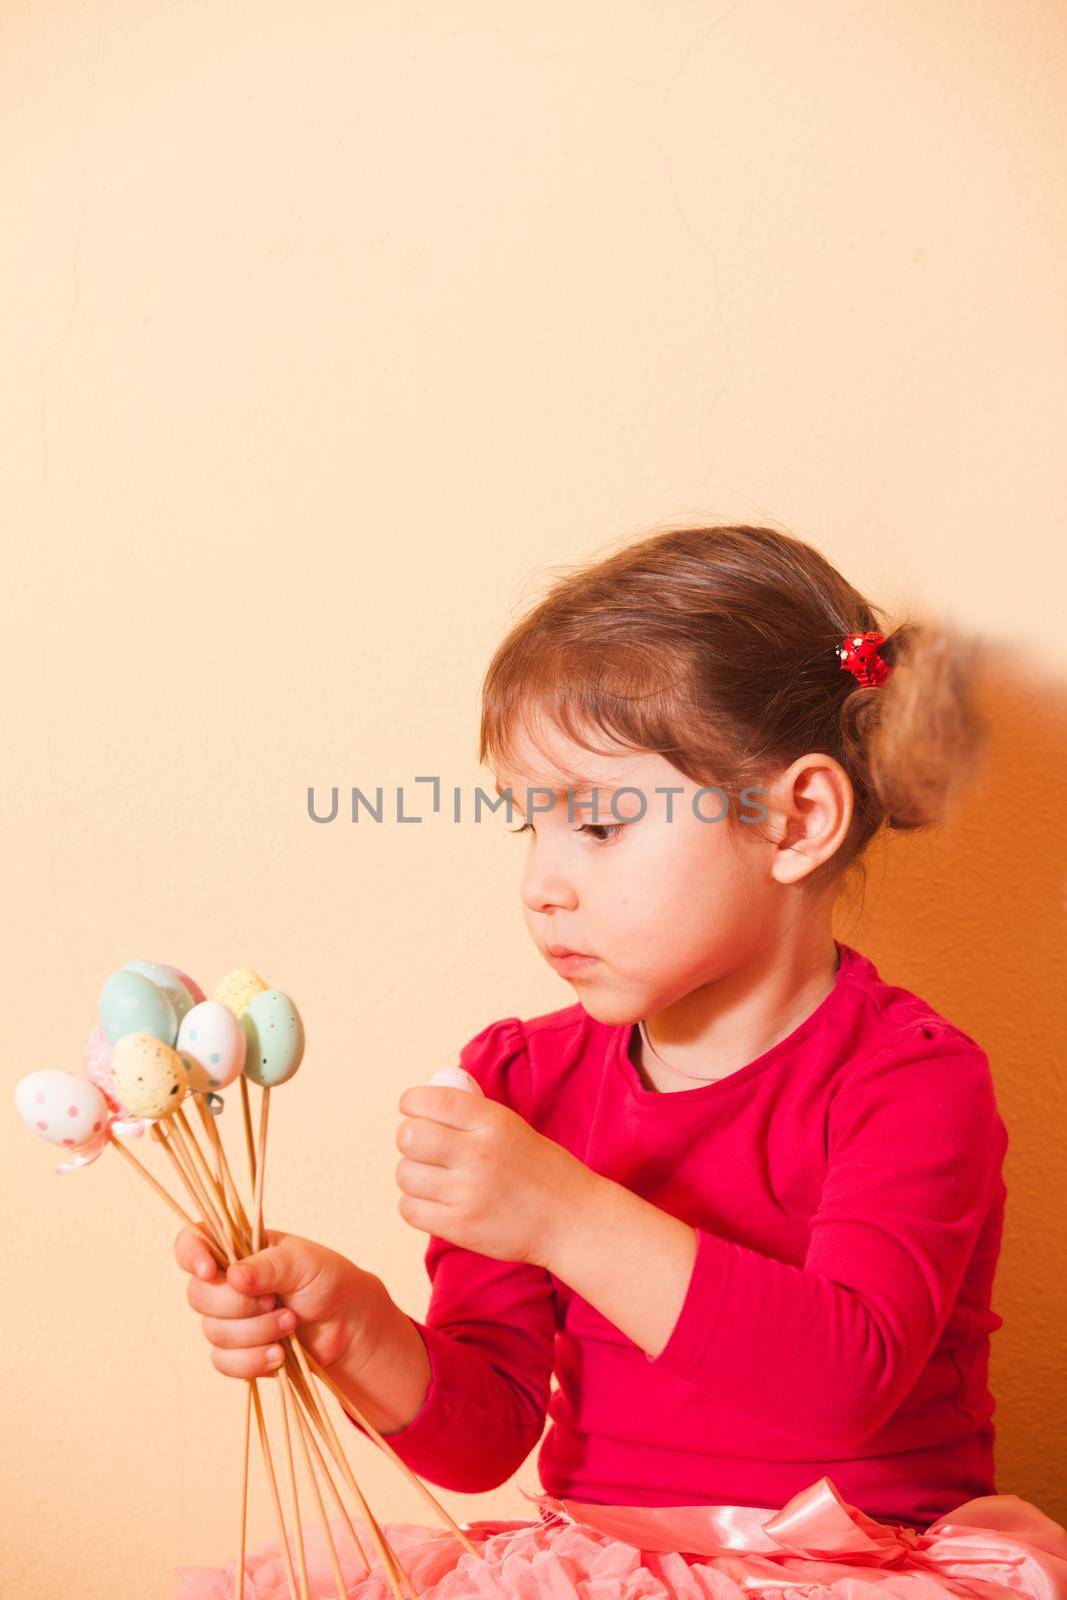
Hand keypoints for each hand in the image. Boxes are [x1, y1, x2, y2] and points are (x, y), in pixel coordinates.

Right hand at [173, 1226, 385, 1379]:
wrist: (347, 1325)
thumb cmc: (326, 1281)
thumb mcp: (303, 1263)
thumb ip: (269, 1266)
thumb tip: (234, 1276)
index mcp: (238, 1250)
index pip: (192, 1243)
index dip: (191, 1255)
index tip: (209, 1271)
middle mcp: (226, 1283)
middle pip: (198, 1295)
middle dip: (239, 1305)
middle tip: (276, 1301)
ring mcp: (229, 1319)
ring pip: (213, 1332)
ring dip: (255, 1333)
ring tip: (291, 1324)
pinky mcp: (237, 1352)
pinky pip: (224, 1362)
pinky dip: (253, 1360)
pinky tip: (280, 1355)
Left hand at [395, 1084, 599, 1267]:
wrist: (570, 1219)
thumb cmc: (540, 1169)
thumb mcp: (511, 1126)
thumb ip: (469, 1115)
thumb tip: (422, 1104)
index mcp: (492, 1122)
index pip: (431, 1100)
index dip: (411, 1102)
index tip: (412, 1108)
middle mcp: (478, 1154)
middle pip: (409, 1136)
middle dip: (409, 1138)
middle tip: (422, 1145)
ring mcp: (467, 1194)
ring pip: (405, 1174)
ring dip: (413, 1173)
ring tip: (433, 1176)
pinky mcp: (460, 1227)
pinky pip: (410, 1209)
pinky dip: (416, 1204)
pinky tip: (435, 1201)